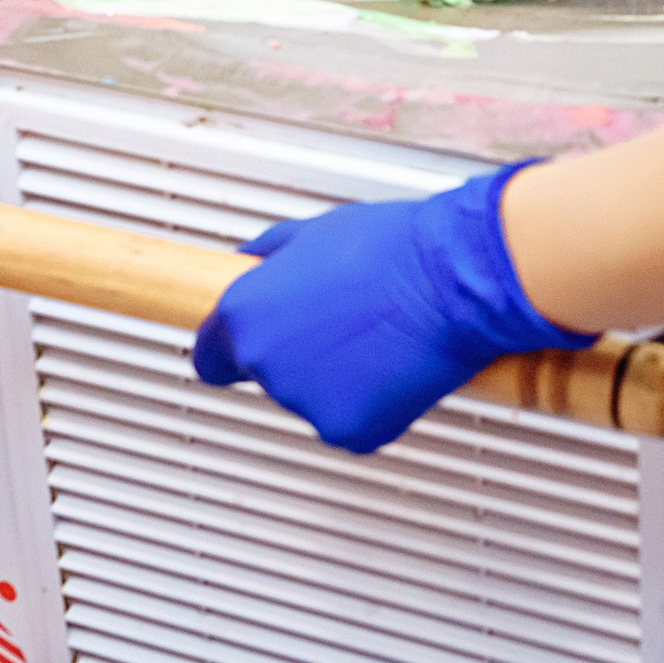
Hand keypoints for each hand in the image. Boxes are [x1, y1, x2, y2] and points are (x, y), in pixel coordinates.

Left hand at [193, 165, 594, 453]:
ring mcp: (304, 401)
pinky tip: (393, 368)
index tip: (244, 355)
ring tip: (376, 341)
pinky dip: (373, 405)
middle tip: (344, 329)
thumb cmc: (393, 250)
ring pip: (313, 399)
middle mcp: (265, 361)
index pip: (210, 357)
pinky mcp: (347, 430)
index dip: (231, 353)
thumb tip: (249, 262)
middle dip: (300, 357)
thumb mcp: (313, 232)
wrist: (453, 280)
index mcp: (245, 314)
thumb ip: (270, 257)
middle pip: (268, 375)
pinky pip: (352, 424)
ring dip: (338, 381)